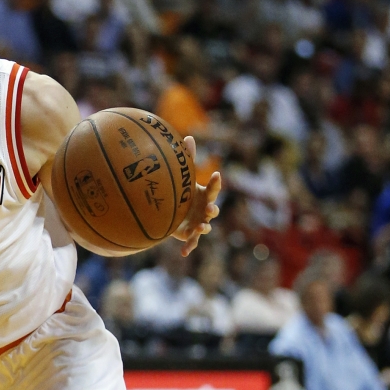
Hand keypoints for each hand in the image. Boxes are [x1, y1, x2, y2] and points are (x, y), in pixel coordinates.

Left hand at [172, 136, 220, 256]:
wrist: (173, 211)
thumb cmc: (182, 192)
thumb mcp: (184, 178)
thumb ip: (187, 160)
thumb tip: (188, 136)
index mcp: (205, 195)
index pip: (213, 189)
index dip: (215, 182)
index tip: (216, 174)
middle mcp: (205, 210)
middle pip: (213, 210)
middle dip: (213, 210)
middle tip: (210, 209)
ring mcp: (198, 223)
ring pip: (204, 227)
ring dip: (204, 228)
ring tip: (202, 227)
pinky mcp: (189, 235)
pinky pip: (191, 242)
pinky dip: (188, 248)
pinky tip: (184, 253)